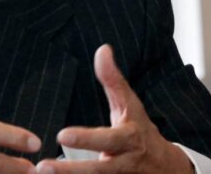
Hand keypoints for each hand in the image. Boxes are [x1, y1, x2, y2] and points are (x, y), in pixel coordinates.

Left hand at [36, 45, 192, 173]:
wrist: (167, 168)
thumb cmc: (140, 130)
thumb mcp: (130, 104)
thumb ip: (113, 80)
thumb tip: (102, 49)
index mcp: (129, 139)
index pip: (107, 139)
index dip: (86, 139)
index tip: (61, 135)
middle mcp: (124, 164)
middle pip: (98, 171)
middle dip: (71, 172)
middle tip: (43, 168)